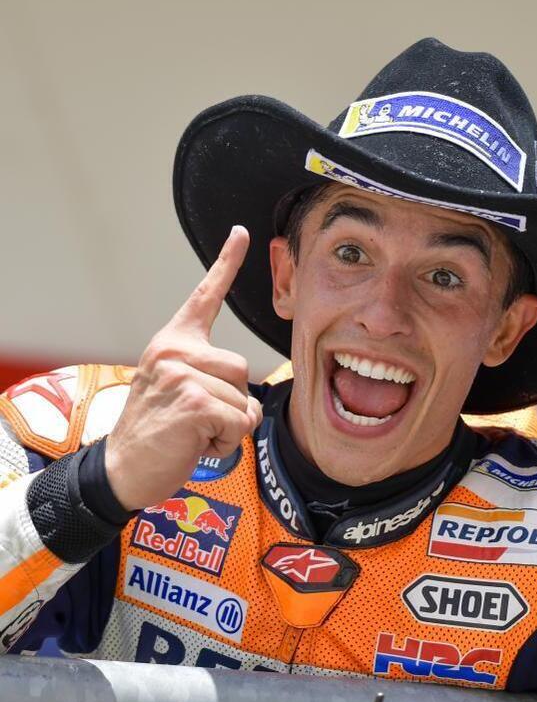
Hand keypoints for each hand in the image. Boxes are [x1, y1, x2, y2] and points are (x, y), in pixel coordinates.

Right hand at [105, 226, 262, 511]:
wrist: (122, 468)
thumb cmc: (157, 431)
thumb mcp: (175, 389)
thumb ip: (207, 376)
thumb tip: (249, 398)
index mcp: (172, 343)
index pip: (204, 296)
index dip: (227, 264)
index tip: (242, 232)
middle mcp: (175, 352)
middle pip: (242, 368)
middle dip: (231, 402)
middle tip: (195, 419)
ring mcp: (184, 375)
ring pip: (244, 398)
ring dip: (228, 425)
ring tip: (193, 431)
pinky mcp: (195, 403)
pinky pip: (240, 421)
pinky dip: (226, 441)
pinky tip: (195, 444)